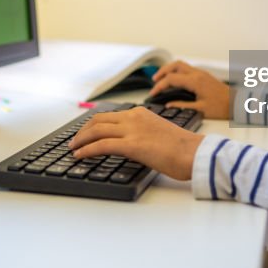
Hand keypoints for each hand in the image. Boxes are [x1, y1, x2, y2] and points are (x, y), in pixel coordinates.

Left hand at [68, 107, 203, 180]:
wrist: (195, 153)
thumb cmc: (183, 149)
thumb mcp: (159, 134)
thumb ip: (144, 134)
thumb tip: (133, 145)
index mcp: (141, 113)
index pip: (110, 115)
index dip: (93, 123)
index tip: (86, 131)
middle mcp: (134, 117)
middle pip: (98, 119)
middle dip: (83, 130)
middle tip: (75, 140)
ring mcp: (132, 130)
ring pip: (96, 130)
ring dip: (80, 139)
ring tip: (73, 148)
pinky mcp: (132, 145)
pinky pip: (101, 145)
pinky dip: (87, 149)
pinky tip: (79, 155)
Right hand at [149, 60, 231, 118]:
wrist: (237, 104)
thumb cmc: (222, 107)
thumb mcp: (200, 110)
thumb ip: (182, 106)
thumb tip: (169, 105)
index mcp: (195, 81)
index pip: (171, 79)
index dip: (159, 86)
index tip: (153, 93)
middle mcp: (197, 74)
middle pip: (174, 65)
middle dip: (162, 71)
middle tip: (154, 81)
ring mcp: (201, 73)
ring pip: (181, 64)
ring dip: (169, 69)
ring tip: (162, 79)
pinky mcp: (204, 76)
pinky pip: (187, 69)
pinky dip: (177, 72)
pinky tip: (176, 81)